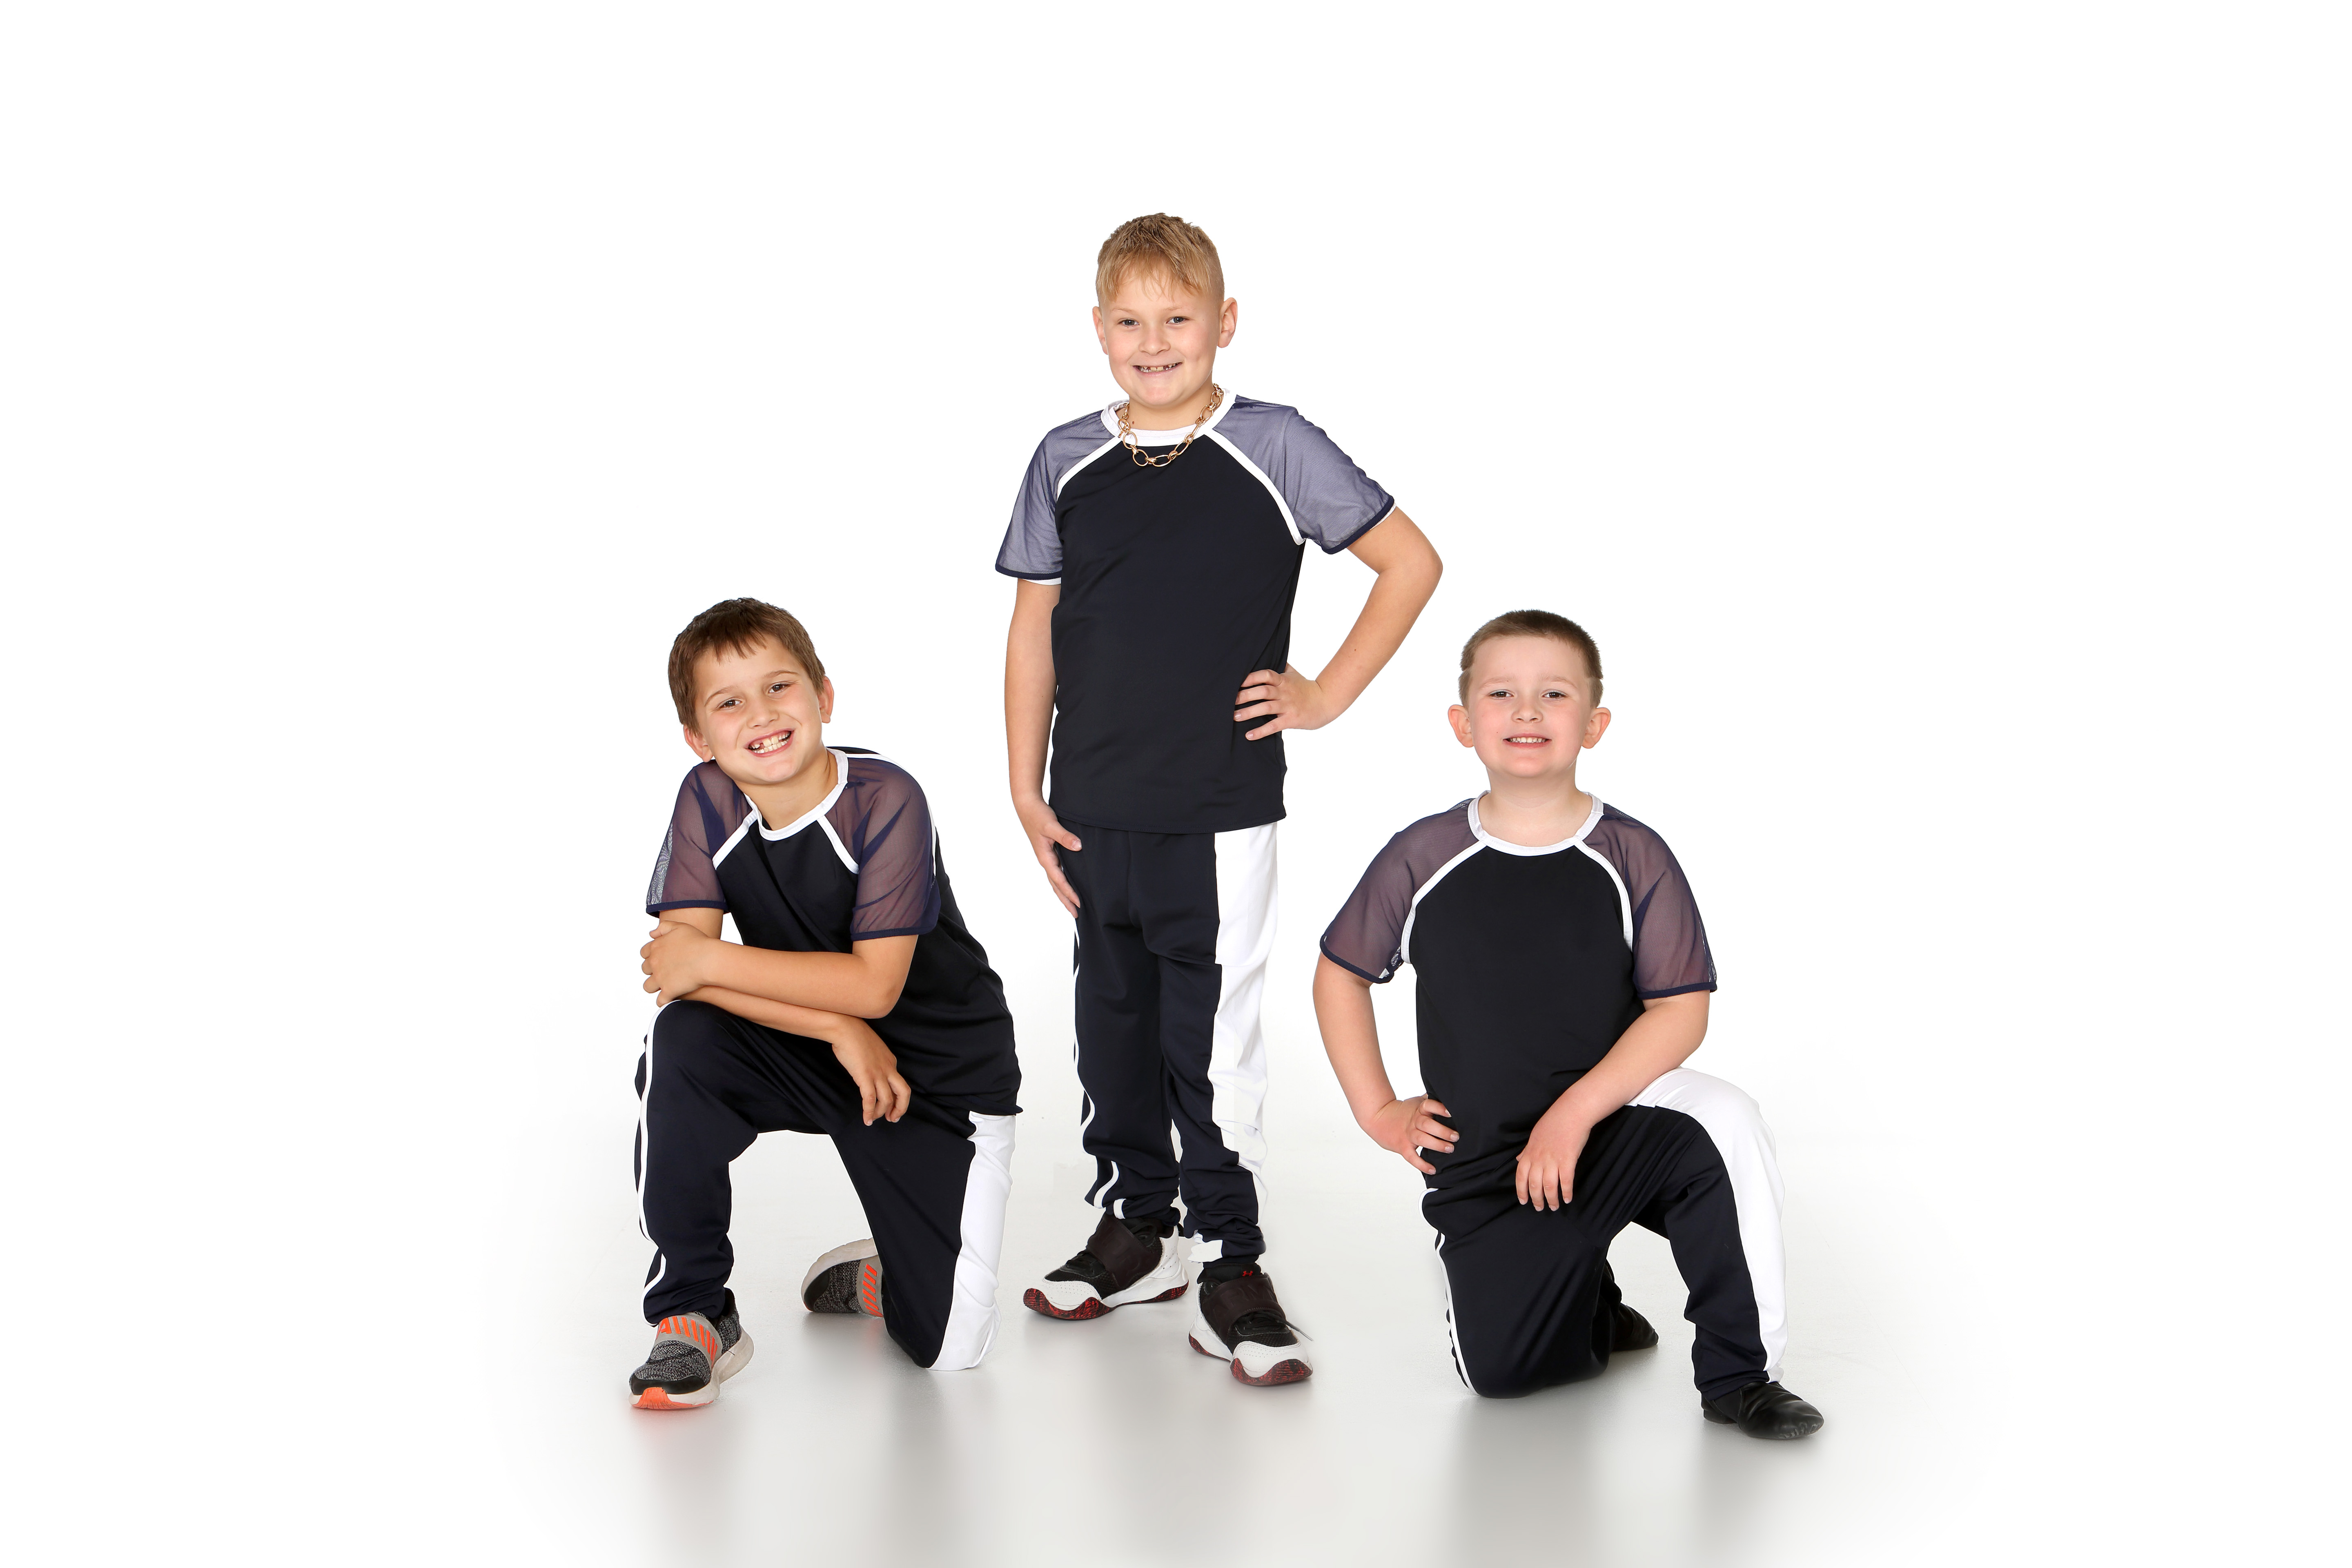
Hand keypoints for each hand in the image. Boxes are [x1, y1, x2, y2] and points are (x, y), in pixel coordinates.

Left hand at [641, 919, 717, 1002]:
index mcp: (656, 947)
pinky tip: (671, 998)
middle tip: (666, 971)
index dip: (652, 955)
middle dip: (653, 970)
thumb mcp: (680, 926)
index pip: (644, 952)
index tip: (661, 958)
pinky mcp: (668, 991)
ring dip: (655, 986)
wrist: (709, 959)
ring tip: (666, 986)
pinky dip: (664, 1001)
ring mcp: (660, 978)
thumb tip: (651, 934)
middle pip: (645, 969)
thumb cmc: (699, 942)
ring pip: (648, 986)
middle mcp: (655, 963)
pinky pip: (660, 1001)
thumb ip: (664, 927)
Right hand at [829, 1018, 911, 1125]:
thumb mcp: (871, 1050)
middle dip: (900, 1108)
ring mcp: (878, 1072)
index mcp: (891, 1061)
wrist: (845, 1028)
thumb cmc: (854, 1037)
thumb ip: (875, 1062)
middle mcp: (888, 1068)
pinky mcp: (865, 1076)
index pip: (900, 1084)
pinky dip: (869, 1111)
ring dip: (880, 1113)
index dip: (898, 1099)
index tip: (892, 1108)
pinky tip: (865, 1119)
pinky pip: (870, 1099)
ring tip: (872, 1119)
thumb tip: (869, 1073)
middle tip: (892, 1119)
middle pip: (903, 1093)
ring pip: (887, 1099)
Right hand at [1014, 794, 1081, 913]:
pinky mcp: (1049, 852)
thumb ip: (1065, 836)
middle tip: (1076, 915)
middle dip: (1066, 901)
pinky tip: (1070, 884)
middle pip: (1056, 886)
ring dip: (1064, 894)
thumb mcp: (1051, 825)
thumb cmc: (1038, 815)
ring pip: (1056, 881)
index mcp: (1045, 857)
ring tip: (1073, 905)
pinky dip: (1063, 882)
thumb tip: (1078, 846)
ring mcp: (1047, 857)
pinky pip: (1057, 872)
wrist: (1027, 806)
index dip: (1069, 892)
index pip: (1059, 880)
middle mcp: (1045, 860)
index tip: (1079, 903)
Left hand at [1234, 664, 1337, 740]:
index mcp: (1284, 680)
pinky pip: (1274, 725)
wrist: (1326, 702)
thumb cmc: (1307, 689)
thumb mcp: (1295, 675)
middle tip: (1230, 701)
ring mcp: (1288, 706)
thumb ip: (1282, 667)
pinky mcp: (1291, 720)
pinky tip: (1249, 735)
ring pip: (1266, 707)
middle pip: (1263, 691)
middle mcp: (1285, 692)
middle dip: (1245, 695)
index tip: (1238, 682)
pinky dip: (1261, 731)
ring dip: (1249, 712)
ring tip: (1235, 717)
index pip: (1266, 675)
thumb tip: (1271, 655)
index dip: (1252, 677)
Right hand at [1364, 1096, 1456, 1174]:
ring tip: (1450, 1149)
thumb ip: (1431, 1101)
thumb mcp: (1416, 1102)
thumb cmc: (1402, 1111)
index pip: (1429, 1105)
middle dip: (1442, 1131)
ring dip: (1437, 1144)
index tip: (1451, 1113)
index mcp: (1418, 1109)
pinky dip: (1422, 1164)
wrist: (1378, 1117)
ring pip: (1422, 1139)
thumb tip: (1449, 1096)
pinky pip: (1412, 1157)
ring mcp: (1408, 1134)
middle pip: (1427, 1124)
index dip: (1439, 1108)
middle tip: (1456, 1137)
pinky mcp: (1402, 1146)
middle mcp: (1414, 1121)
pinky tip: (1433, 1169)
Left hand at [1516, 1099, 1594, 1209]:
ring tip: (1554, 1207)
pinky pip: (1566, 1181)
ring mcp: (1553, 1159)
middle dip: (1536, 1199)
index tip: (1523, 1201)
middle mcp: (1539, 1158)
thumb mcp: (1535, 1135)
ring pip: (1549, 1186)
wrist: (1571, 1112)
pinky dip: (1567, 1192)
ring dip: (1551, 1199)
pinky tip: (1568, 1198)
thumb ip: (1527, 1150)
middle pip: (1534, 1184)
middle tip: (1540, 1208)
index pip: (1520, 1176)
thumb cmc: (1554, 1122)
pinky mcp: (1568, 1159)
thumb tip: (1518, 1159)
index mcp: (1530, 1152)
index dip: (1521, 1190)